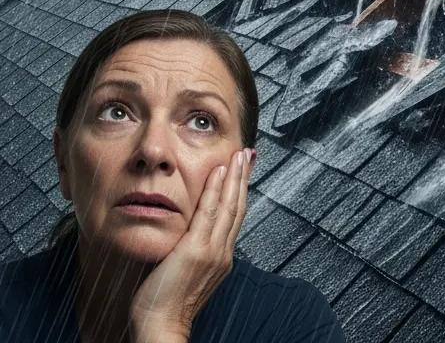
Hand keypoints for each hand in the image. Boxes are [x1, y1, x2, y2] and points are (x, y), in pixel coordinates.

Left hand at [129, 147, 253, 342]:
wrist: (160, 328)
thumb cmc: (166, 305)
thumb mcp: (190, 274)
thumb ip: (196, 252)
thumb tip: (191, 236)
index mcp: (221, 257)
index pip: (235, 216)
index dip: (241, 191)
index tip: (244, 171)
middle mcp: (222, 252)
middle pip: (238, 207)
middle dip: (244, 178)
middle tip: (248, 155)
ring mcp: (212, 250)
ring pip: (229, 206)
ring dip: (235, 178)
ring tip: (239, 156)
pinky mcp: (196, 249)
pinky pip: (209, 212)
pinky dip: (216, 190)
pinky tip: (219, 172)